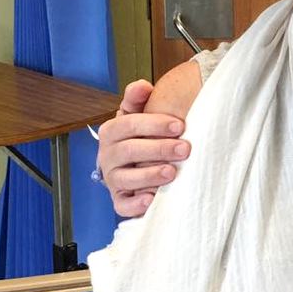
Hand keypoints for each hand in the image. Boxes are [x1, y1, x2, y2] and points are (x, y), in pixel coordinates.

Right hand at [96, 80, 189, 216]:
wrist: (129, 164)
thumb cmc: (139, 136)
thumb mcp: (137, 114)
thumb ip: (138, 99)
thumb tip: (143, 86)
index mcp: (112, 131)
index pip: (128, 125)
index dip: (154, 124)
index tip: (180, 125)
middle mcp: (108, 155)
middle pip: (129, 151)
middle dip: (158, 149)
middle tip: (184, 149)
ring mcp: (112, 179)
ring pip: (125, 179)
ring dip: (149, 175)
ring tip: (172, 173)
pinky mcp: (119, 200)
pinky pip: (123, 205)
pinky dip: (136, 204)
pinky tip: (153, 199)